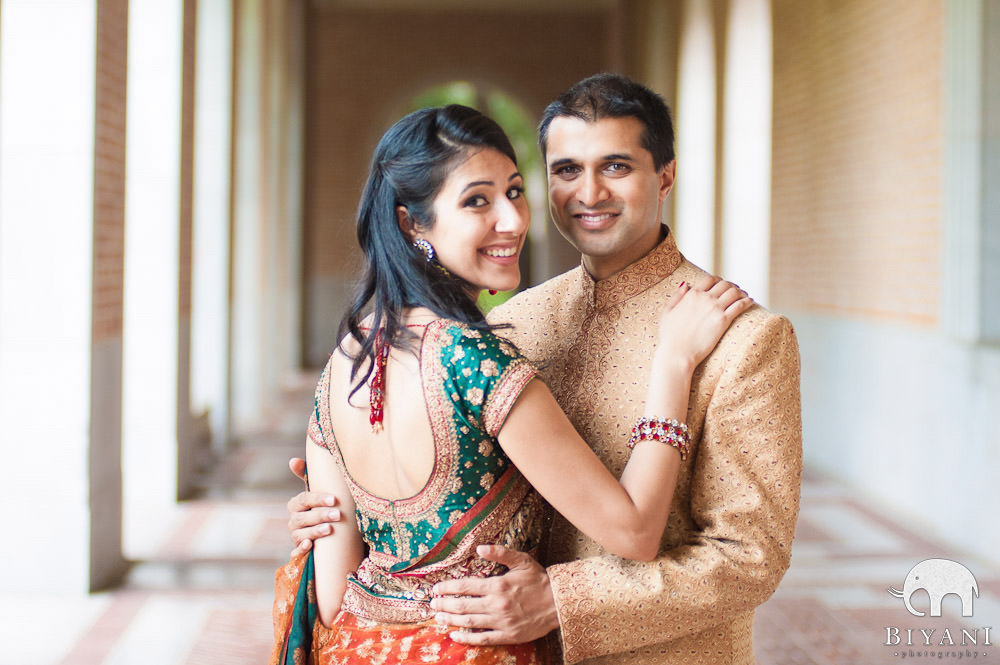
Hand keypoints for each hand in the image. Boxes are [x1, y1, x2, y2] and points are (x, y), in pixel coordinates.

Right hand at [286, 457, 341, 553]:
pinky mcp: (300, 552)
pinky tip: (310, 547)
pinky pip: (296, 553)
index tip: (334, 499)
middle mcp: (294, 521)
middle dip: (320, 515)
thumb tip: (292, 460)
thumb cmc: (325, 507)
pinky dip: (301, 550)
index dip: (317, 499)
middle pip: (302, 518)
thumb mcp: (321, 492)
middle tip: (337, 514)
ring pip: (299, 535)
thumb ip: (308, 475)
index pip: (303, 499)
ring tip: (329, 530)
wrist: (333, 533)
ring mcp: (296, 537)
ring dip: (314, 531)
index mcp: (297, 505)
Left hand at [430, 545, 557, 644]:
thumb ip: (500, 553)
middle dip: (445, 605)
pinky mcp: (508, 635)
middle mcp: (497, 604)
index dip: (448, 588)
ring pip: (469, 622)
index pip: (465, 586)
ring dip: (451, 620)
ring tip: (438, 618)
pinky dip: (467, 638)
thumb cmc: (538, 580)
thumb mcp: (521, 560)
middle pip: (463, 606)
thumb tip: (480, 548)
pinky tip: (455, 636)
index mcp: (498, 585)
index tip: (436, 588)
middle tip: (432, 605)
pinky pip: (483, 639)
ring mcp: (502, 622)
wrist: (559, 603)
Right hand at [657, 275, 752, 369]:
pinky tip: (750, 302)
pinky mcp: (723, 320)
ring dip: (741, 292)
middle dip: (732, 286)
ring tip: (745, 296)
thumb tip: (685, 284)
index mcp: (691, 294)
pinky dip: (746, 301)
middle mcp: (705, 298)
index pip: (710, 279)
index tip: (722, 284)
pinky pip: (739, 306)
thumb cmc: (670, 336)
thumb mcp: (667, 312)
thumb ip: (676, 296)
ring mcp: (715, 308)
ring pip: (734, 292)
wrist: (677, 353)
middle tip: (736, 290)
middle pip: (724, 284)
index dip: (718, 280)